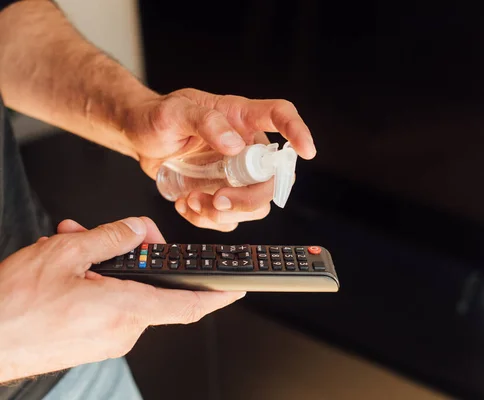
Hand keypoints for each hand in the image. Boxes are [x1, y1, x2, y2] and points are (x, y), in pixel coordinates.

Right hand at [0, 217, 243, 382]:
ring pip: (124, 292)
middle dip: (134, 254)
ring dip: (106, 265)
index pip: (187, 305)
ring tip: (75, 243)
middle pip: (149, 286)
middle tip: (110, 234)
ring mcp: (106, 341)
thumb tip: (138, 230)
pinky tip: (69, 268)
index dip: (216, 297)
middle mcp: (121, 331)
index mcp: (124, 310)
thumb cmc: (14, 306)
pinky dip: (96, 282)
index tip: (234, 290)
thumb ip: (112, 237)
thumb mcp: (67, 253)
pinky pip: (107, 306)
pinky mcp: (91, 344)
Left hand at [122, 89, 315, 230]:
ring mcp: (235, 174)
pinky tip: (187, 204)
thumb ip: (204, 122)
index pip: (281, 115)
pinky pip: (230, 218)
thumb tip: (234, 144)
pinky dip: (209, 220)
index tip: (306, 152)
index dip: (299, 132)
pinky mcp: (222, 193)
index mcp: (240, 118)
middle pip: (272, 178)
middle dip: (249, 198)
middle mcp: (245, 147)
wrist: (140, 138)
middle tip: (217, 199)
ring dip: (226, 213)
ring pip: (255, 205)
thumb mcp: (174, 113)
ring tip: (193, 201)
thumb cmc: (158, 117)